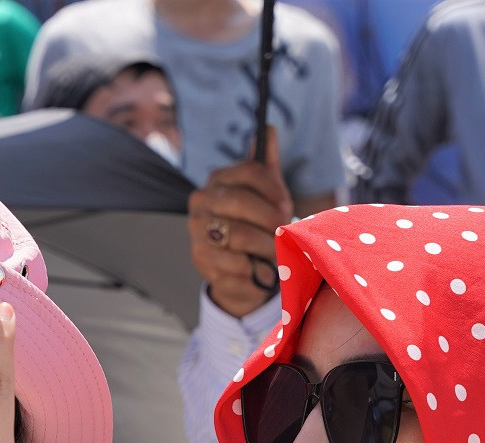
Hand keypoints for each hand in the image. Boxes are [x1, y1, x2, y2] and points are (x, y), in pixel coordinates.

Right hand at [188, 127, 291, 318]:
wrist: (239, 268)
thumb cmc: (255, 225)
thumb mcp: (266, 194)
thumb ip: (266, 165)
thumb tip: (269, 129)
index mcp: (219, 179)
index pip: (250, 171)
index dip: (273, 188)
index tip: (287, 207)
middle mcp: (201, 200)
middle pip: (241, 201)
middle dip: (269, 220)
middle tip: (284, 233)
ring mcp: (197, 229)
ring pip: (238, 234)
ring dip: (265, 247)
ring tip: (276, 255)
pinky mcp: (199, 258)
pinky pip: (234, 262)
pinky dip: (254, 269)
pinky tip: (259, 270)